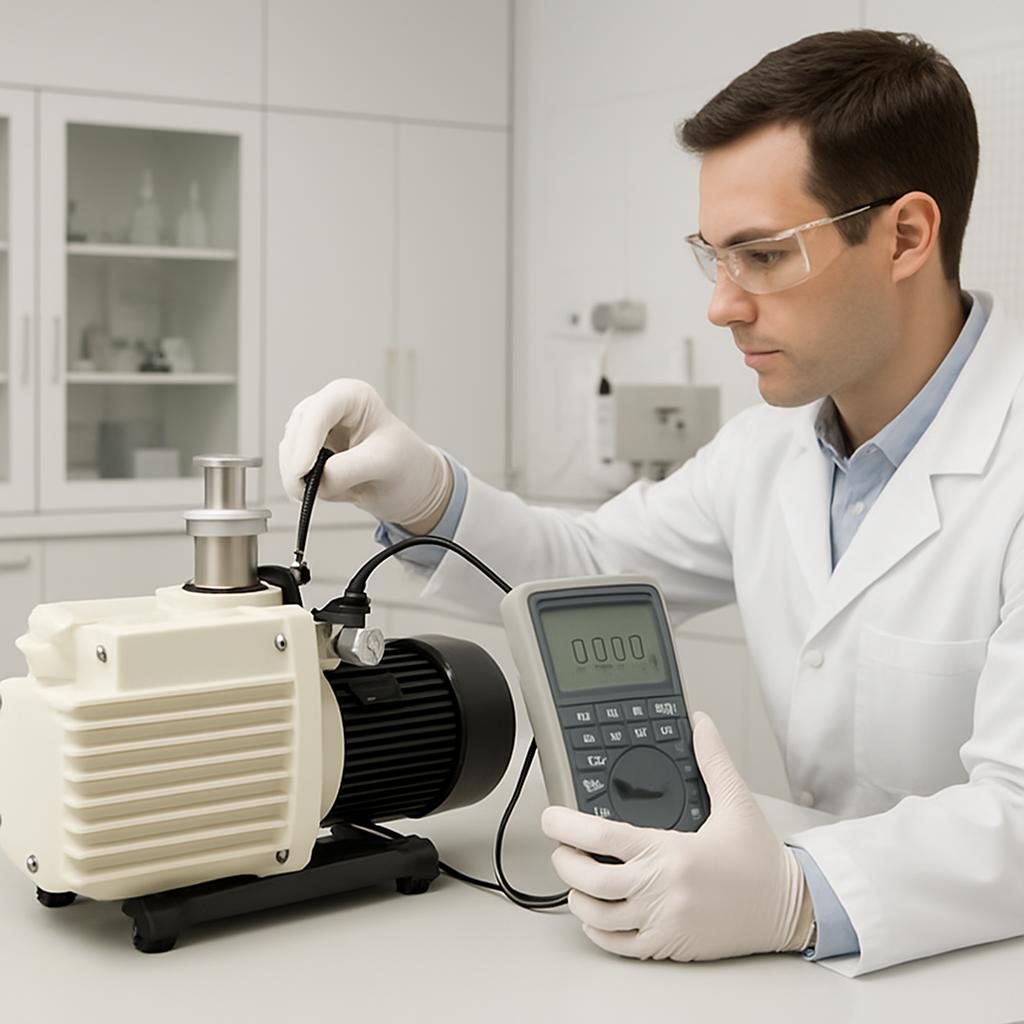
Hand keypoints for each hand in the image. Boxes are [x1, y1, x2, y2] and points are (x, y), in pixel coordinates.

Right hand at [278, 379, 452, 532]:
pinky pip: (294, 470)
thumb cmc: (405, 463)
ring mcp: (315, 427)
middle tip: (307, 495)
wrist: (410, 482)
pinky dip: (308, 486)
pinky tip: (339, 490)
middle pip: (296, 433)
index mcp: (352, 396)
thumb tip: (314, 481)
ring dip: (305, 480)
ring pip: (289, 454)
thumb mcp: (383, 464)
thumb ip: (345, 470)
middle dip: (299, 467)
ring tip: (344, 491)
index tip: (301, 471)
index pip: (319, 412)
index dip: (305, 442)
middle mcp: (329, 406)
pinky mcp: (308, 450)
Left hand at [540, 711, 813, 961]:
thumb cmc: (760, 861)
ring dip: (576, 895)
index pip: (601, 838)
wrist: (790, 909)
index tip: (551, 817)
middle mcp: (661, 889)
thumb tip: (701, 723)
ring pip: (596, 915)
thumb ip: (713, 760)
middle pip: (589, 879)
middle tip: (560, 846)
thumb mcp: (737, 802)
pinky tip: (593, 915)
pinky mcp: (668, 947)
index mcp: (670, 851)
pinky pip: (617, 945)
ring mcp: (662, 922)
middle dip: (564, 860)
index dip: (565, 826)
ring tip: (575, 877)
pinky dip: (596, 930)